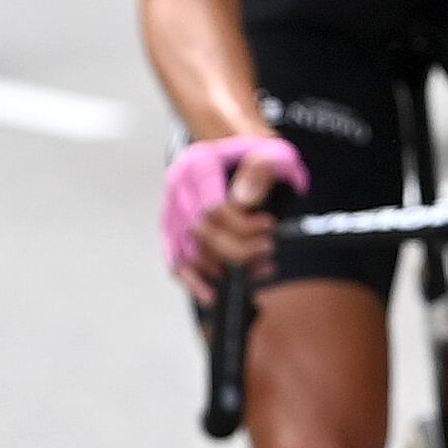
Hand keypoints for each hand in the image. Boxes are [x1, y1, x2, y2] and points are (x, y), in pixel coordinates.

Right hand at [162, 136, 308, 304]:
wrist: (243, 154)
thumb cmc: (261, 156)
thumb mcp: (275, 152)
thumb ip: (263, 170)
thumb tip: (245, 199)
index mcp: (198, 165)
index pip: (213, 208)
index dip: (242, 226)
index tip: (269, 228)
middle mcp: (178, 187)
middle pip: (199, 233)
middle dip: (237, 249)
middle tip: (267, 249)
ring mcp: (172, 209)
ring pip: (186, 252)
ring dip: (222, 268)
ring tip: (258, 268)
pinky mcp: (172, 230)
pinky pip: (175, 261)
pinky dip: (193, 281)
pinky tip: (214, 294)